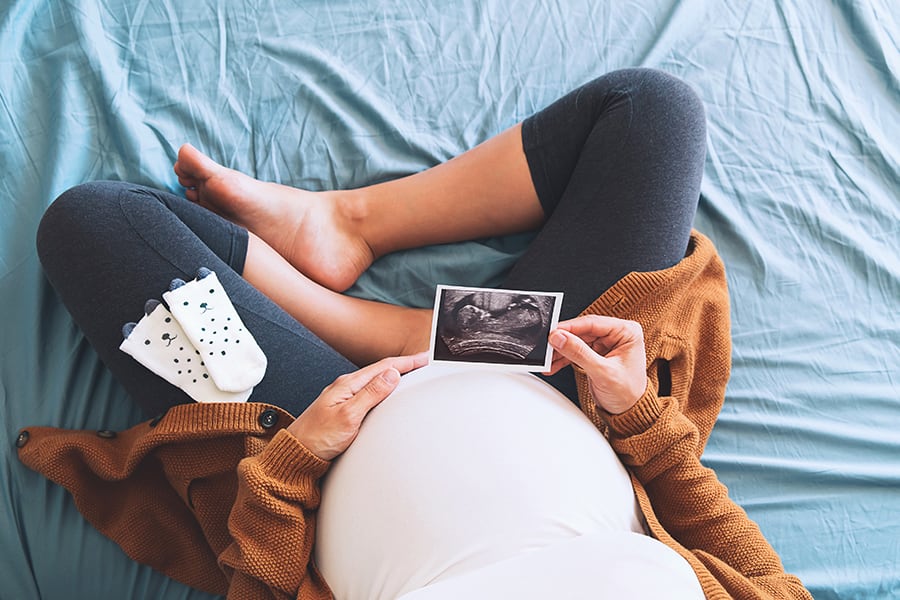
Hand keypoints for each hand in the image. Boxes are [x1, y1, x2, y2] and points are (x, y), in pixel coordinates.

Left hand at [287, 352, 428, 459]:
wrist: (296, 453)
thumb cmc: (317, 437)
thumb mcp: (348, 416)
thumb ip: (370, 394)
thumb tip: (392, 375)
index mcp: (348, 384)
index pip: (383, 367)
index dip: (406, 361)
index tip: (424, 357)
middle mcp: (346, 387)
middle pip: (381, 370)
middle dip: (404, 365)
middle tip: (424, 362)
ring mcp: (344, 397)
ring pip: (376, 380)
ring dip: (395, 375)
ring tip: (411, 373)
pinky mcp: (344, 408)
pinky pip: (370, 392)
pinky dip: (384, 388)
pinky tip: (388, 393)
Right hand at [546, 316, 647, 414]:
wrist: (629, 412)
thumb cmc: (628, 393)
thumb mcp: (602, 372)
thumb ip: (579, 353)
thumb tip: (560, 337)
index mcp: (626, 331)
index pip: (593, 323)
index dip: (570, 327)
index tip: (553, 332)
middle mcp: (617, 334)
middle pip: (582, 331)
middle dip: (564, 341)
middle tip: (548, 347)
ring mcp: (606, 344)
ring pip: (576, 340)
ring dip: (561, 351)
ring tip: (548, 359)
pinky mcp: (596, 353)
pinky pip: (576, 351)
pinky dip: (564, 358)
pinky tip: (554, 364)